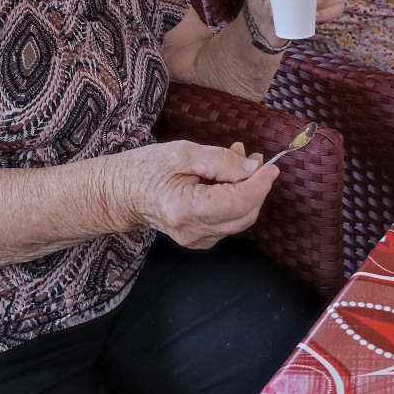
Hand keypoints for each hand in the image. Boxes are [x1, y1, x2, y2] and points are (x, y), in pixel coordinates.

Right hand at [113, 139, 277, 249]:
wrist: (122, 193)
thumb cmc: (148, 168)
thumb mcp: (183, 153)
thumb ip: (221, 160)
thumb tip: (253, 168)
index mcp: (186, 209)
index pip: (237, 202)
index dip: (259, 184)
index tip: (271, 166)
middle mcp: (193, 232)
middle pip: (243, 214)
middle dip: (256, 187)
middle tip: (255, 159)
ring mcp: (196, 240)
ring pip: (239, 219)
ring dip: (247, 192)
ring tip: (240, 162)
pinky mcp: (199, 240)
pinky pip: (228, 222)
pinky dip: (235, 201)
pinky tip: (227, 179)